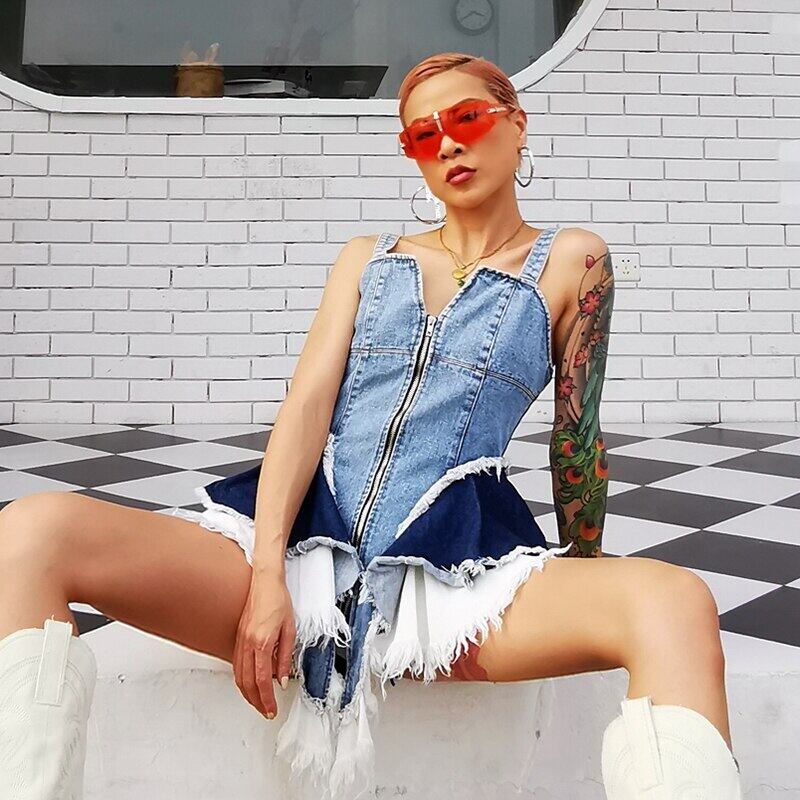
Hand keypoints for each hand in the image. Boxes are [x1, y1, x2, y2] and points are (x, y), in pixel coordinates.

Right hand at [232, 569, 295, 719]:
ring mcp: (240, 641)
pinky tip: (249, 683)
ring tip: (258, 702)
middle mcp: (248, 644)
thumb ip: (285, 658)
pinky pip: (236, 665)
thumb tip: (281, 680)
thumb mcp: (290, 630)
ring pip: (238, 676)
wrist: (265, 582)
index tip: (271, 710)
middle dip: (255, 701)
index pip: (261, 680)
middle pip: (247, 683)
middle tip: (265, 711)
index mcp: (262, 643)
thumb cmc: (279, 601)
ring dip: (247, 693)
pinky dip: (242, 679)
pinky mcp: (238, 637)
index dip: (266, 699)